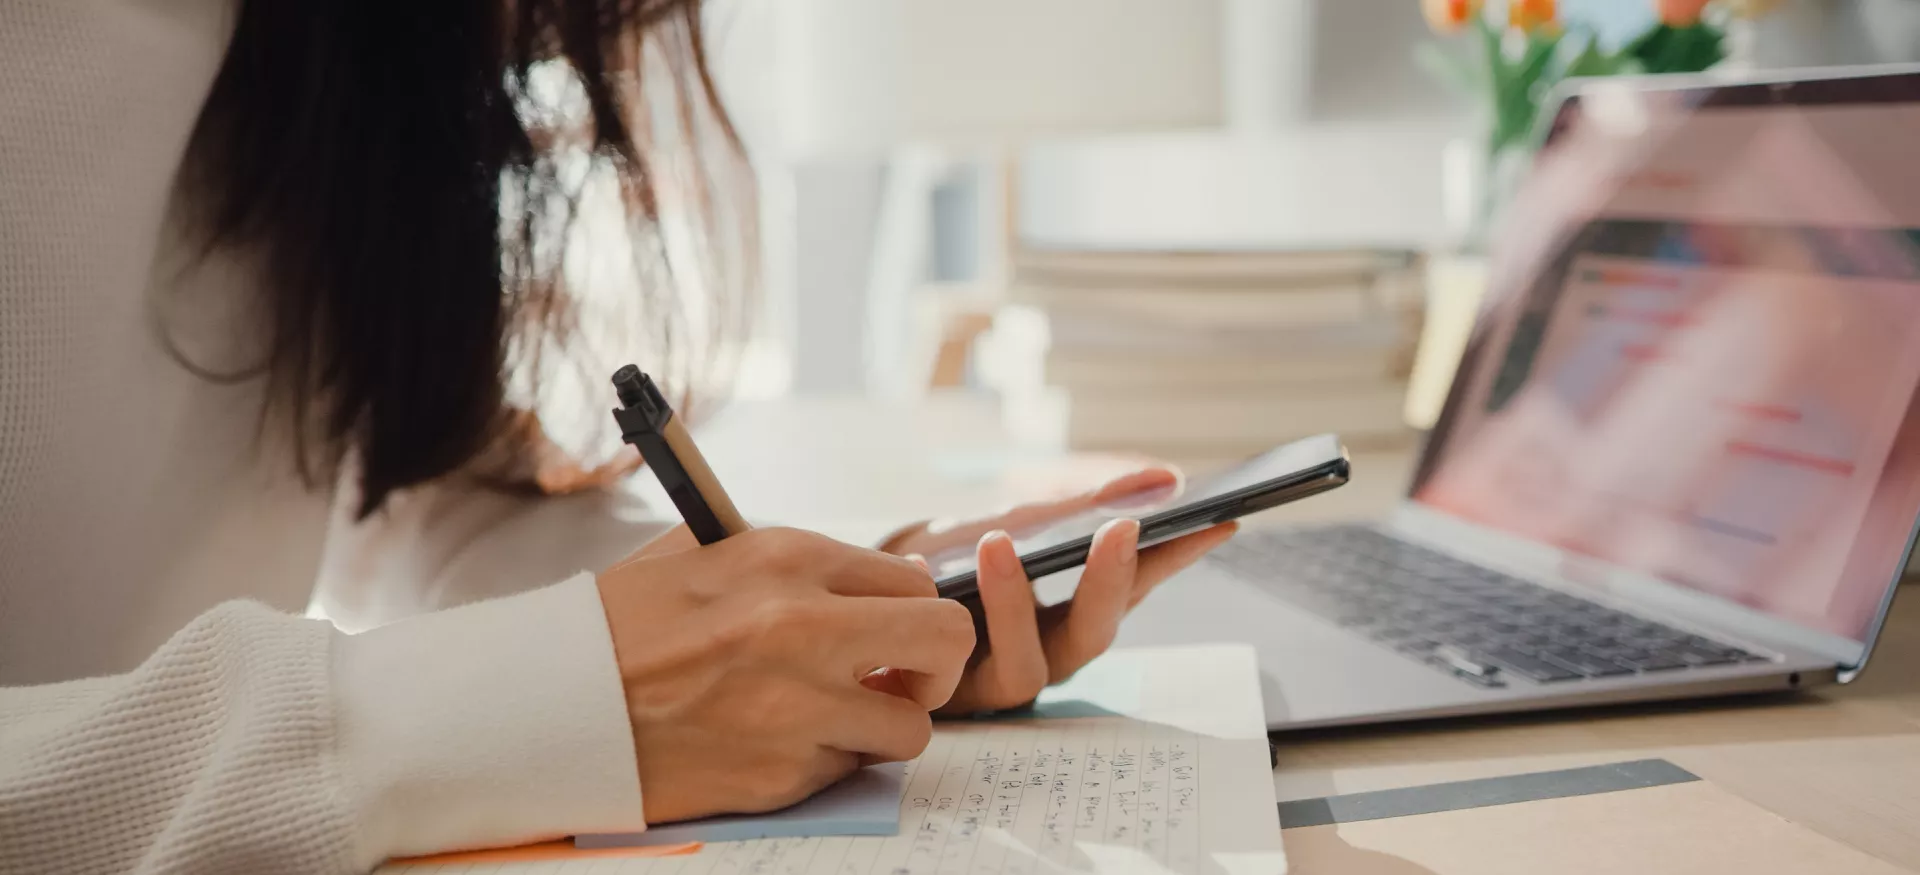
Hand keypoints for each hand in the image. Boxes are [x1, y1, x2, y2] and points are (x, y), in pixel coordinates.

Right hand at [595, 527, 974, 823]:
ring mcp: (798, 706)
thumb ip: (792, 566)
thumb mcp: (704, 555)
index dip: (910, 611)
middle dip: (937, 666)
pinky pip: (846, 770)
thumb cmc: (620, 627)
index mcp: (787, 559)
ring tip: (832, 720)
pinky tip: (774, 745)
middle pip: (948, 639)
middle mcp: (805, 626)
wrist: (547, 703)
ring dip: (881, 727)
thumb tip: (872, 581)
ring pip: (912, 727)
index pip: (913, 580)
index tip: (892, 632)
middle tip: (902, 680)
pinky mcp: (780, 774)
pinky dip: (824, 763)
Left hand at [882, 468, 1238, 713]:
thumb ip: (1083, 505)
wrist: (869, 589)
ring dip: (1014, 603)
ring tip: (998, 544)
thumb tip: (1164, 478)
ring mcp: (990, 681)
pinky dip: (932, 606)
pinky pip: (944, 666)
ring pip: (1024, 668)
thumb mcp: (1016, 522)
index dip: (1177, 560)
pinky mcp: (938, 697)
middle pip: (1091, 637)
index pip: (1136, 588)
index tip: (1216, 519)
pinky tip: (918, 566)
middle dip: (1107, 584)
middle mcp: (1042, 654)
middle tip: (1122, 529)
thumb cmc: (954, 556)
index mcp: (1071, 613)